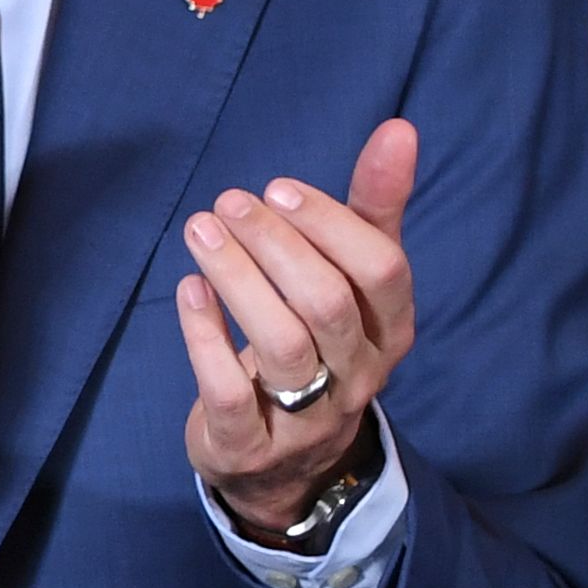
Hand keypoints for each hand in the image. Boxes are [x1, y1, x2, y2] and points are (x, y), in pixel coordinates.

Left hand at [183, 120, 422, 532]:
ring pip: (281, 343)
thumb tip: (399, 128)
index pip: (382, 270)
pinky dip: (205, 336)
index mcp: (389, 329)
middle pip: (328, 303)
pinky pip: (229, 391)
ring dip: (236, 277)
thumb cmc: (319, 342)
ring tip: (200, 229)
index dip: (331, 224)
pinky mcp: (249, 442)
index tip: (278, 188)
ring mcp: (306, 414)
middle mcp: (357, 374)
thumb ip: (373, 208)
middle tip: (228, 201)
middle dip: (276, 244)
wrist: (287, 460)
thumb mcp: (352, 280)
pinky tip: (188, 290)